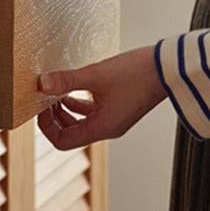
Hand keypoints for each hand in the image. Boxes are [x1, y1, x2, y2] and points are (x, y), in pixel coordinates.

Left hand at [37, 46, 166, 149]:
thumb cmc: (136, 73)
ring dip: (64, 108)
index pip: (63, 142)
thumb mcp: (96, 75)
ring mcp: (114, 118)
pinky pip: (91, 110)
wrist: (170, 68)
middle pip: (70, 133)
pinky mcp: (119, 106)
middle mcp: (107, 128)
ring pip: (80, 121)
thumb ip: (67, 80)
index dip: (47, 127)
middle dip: (53, 117)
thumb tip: (42, 83)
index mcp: (102, 128)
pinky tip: (72, 84)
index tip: (40, 106)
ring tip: (54, 89)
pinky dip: (77, 101)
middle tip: (44, 96)